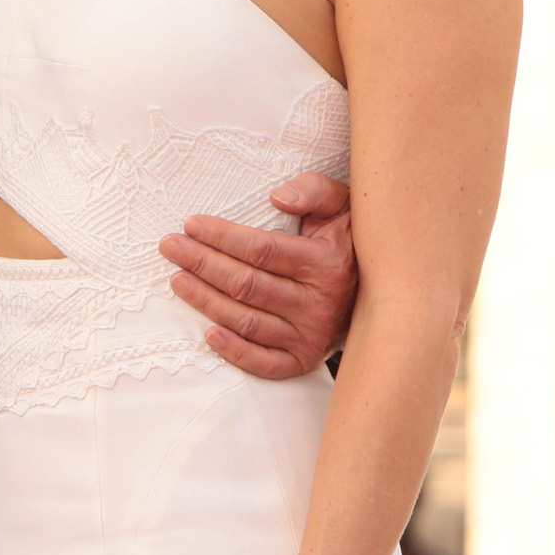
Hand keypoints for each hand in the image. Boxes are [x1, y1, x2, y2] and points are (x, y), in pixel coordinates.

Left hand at [160, 173, 354, 377]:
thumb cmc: (347, 242)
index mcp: (325, 263)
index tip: (192, 225)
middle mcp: (319, 303)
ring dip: (207, 301)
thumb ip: (314, 191)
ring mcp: (311, 335)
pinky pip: (266, 362)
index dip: (223, 237)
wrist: (384, 291)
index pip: (262, 250)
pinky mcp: (304, 359)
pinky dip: (236, 352)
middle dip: (203, 263)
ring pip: (248, 320)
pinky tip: (208, 335)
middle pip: (247, 284)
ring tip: (177, 280)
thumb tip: (278, 197)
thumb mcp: (342, 207)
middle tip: (170, 247)